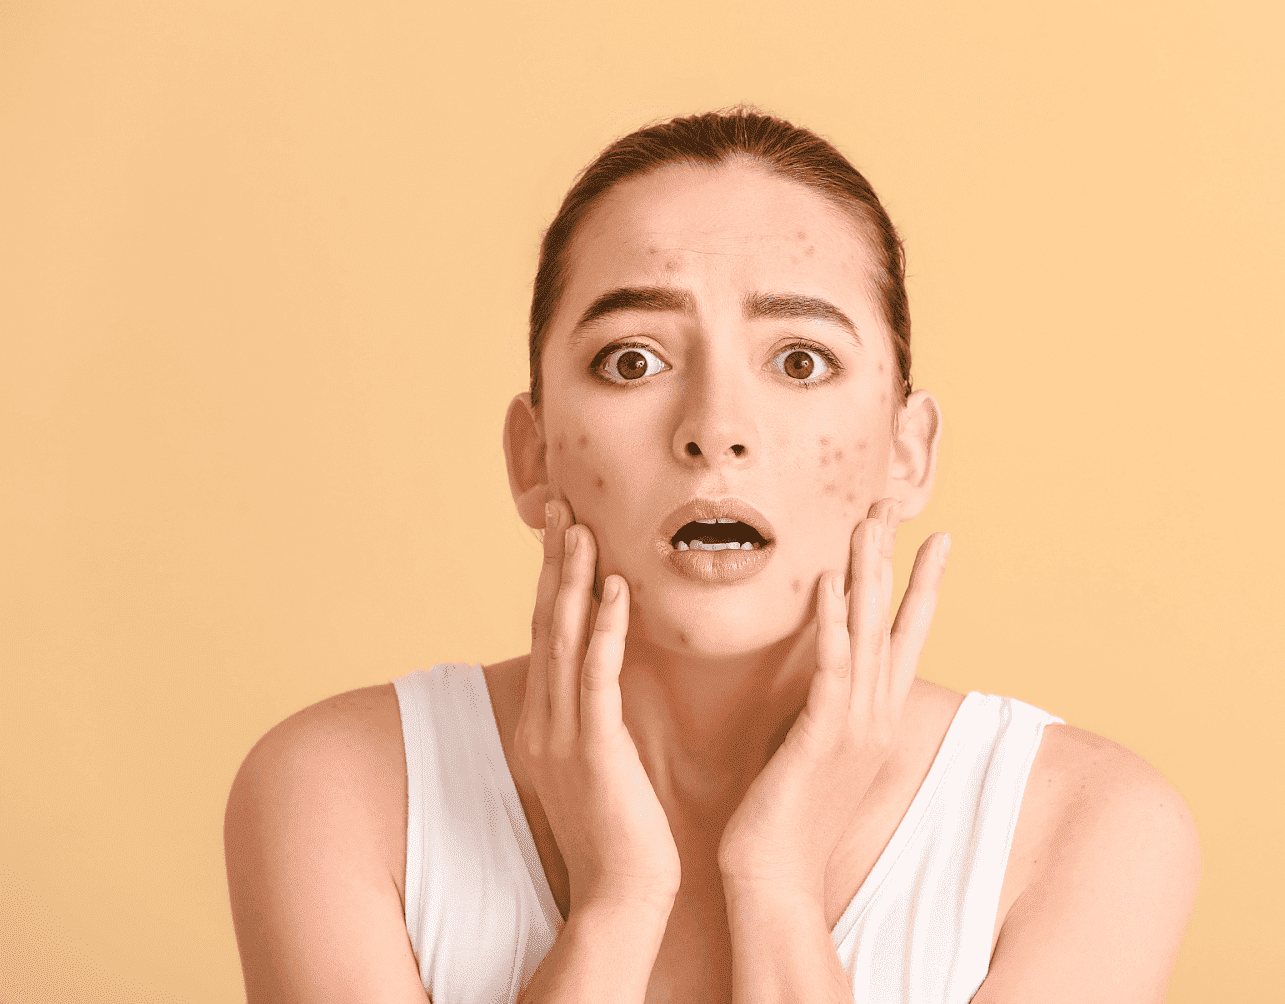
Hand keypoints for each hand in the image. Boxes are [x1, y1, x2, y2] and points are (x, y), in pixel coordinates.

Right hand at [510, 498, 680, 916]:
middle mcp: (545, 721)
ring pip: (564, 639)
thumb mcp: (602, 764)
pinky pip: (596, 676)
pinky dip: (603, 628)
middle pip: (547, 624)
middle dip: (553, 562)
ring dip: (572, 579)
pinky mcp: (593, 748)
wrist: (623, 895)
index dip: (554, 580)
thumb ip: (599, 720)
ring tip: (580, 527)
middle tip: (561, 505)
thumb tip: (613, 680)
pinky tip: (615, 588)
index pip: (549, 635)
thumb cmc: (624, 834)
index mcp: (546, 723)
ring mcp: (563, 734)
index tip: (564, 529)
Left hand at [716, 498, 950, 901]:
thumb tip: (820, 688)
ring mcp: (853, 726)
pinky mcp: (821, 738)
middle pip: (894, 622)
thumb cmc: (785, 824)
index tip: (939, 537)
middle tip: (899, 503)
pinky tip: (830, 584)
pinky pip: (830, 670)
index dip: (923, 584)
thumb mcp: (814, 758)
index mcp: (873, 718)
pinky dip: (834, 625)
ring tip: (868, 521)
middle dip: (897, 559)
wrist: (777, 884)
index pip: (907, 637)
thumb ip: (822, 716)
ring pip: (868, 634)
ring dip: (868, 574)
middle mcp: (874, 716)